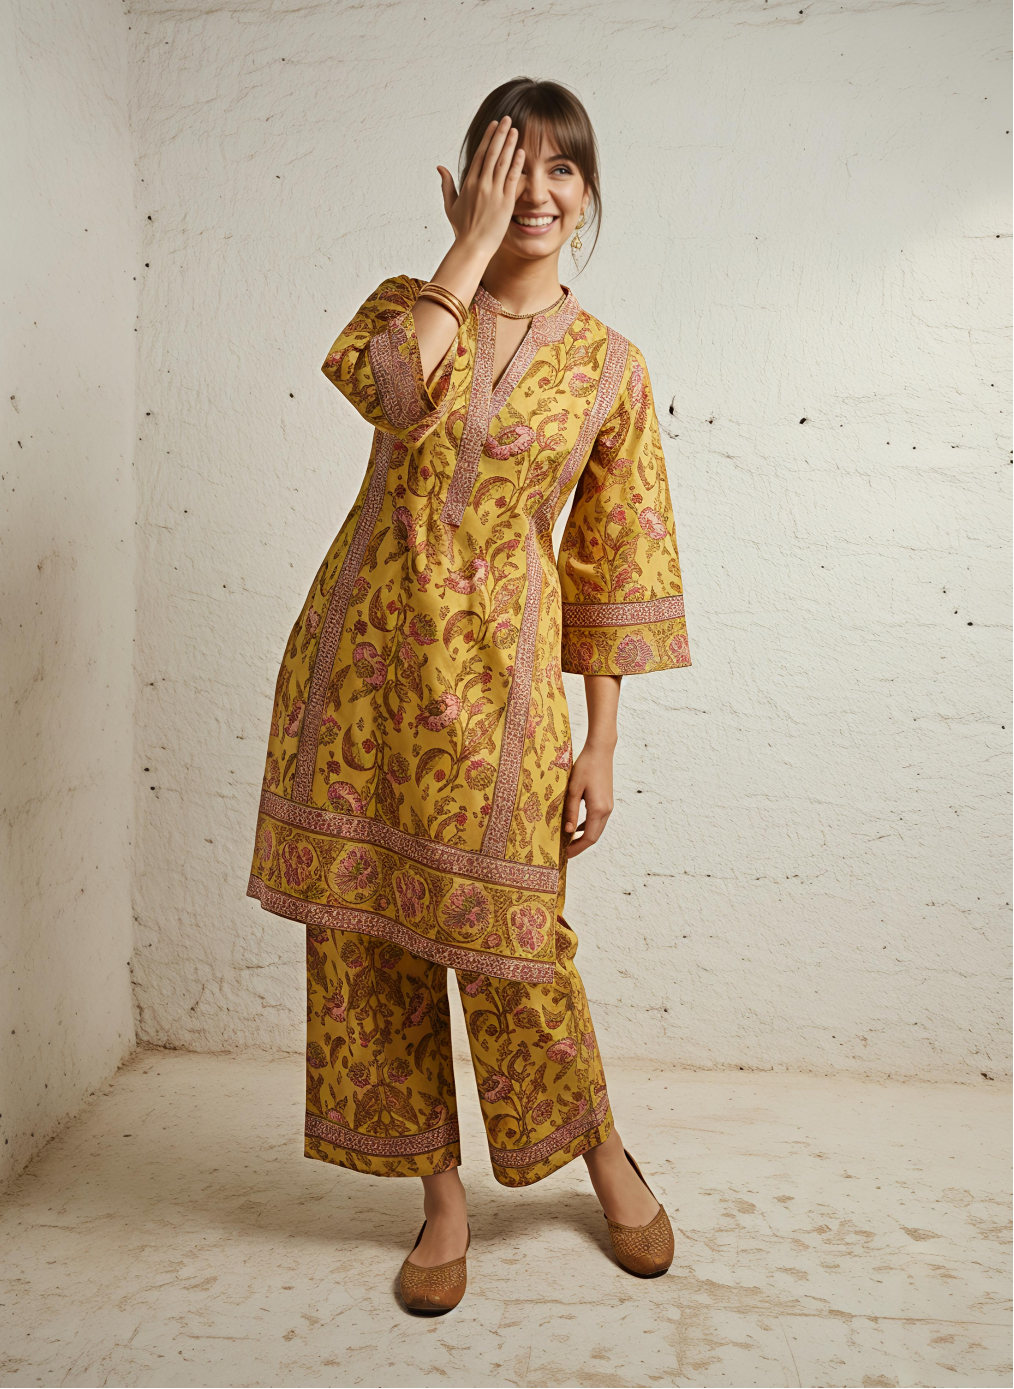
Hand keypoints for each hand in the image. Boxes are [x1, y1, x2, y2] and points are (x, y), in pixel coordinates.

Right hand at [437, 117, 523, 256]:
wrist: (472, 247)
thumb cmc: (463, 230)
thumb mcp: (450, 206)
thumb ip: (446, 185)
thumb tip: (440, 168)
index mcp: (469, 183)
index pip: (479, 154)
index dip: (488, 138)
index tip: (494, 125)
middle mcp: (481, 184)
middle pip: (491, 153)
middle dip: (500, 134)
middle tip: (507, 119)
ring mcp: (493, 193)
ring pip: (502, 162)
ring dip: (509, 144)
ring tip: (515, 129)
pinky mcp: (505, 203)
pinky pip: (511, 179)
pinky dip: (516, 164)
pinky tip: (521, 151)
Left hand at [563, 741, 614, 858]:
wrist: (600, 751)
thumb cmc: (585, 767)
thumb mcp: (573, 789)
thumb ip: (571, 811)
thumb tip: (568, 831)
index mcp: (598, 809)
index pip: (588, 838)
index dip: (577, 848)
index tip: (564, 855)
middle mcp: (606, 810)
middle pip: (594, 836)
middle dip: (580, 846)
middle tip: (564, 852)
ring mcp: (608, 806)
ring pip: (597, 829)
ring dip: (584, 837)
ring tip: (568, 841)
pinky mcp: (606, 801)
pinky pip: (598, 820)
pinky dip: (587, 827)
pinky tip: (576, 827)